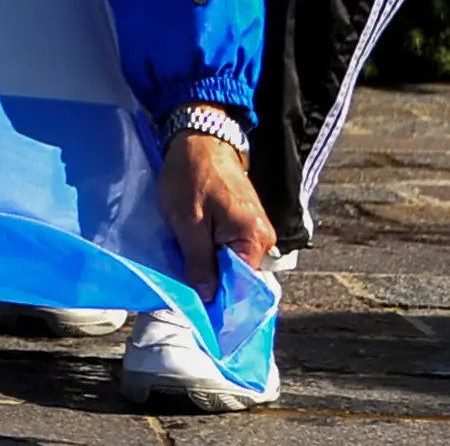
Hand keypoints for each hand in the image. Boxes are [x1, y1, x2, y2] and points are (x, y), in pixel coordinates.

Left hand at [157, 128, 274, 297]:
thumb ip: (199, 262)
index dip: (219, 300)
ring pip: (232, 262)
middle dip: (213, 282)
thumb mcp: (187, 222)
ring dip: (210, 266)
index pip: (242, 286)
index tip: (199, 312)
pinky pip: (230, 248)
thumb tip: (208, 298)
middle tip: (186, 289)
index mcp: (254, 239)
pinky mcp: (245, 222)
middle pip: (238, 276)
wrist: (199, 137)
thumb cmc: (191, 176)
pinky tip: (194, 252)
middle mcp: (263, 238)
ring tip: (187, 269)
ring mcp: (256, 229)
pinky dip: (212, 252)